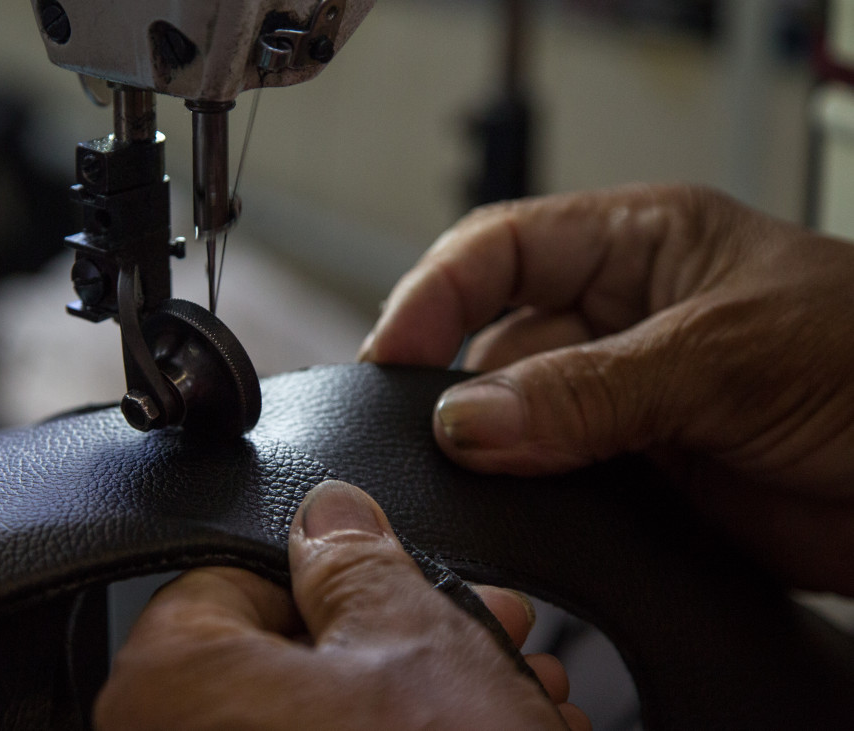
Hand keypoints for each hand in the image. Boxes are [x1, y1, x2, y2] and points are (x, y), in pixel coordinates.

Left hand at [95, 480, 587, 729]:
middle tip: (482, 641)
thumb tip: (330, 514)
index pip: (229, 581)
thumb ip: (360, 563)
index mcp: (171, 686)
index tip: (395, 588)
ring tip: (511, 704)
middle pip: (287, 668)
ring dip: (415, 713)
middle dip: (399, 649)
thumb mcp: (413, 646)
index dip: (331, 576)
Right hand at [359, 184, 853, 593]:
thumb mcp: (728, 355)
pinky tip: (520, 515)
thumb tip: (468, 421)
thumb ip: (589, 389)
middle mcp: (622, 320)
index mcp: (639, 246)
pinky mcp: (642, 476)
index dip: (435, 294)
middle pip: (493, 339)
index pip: (500, 249)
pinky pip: (554, 485)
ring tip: (475, 480)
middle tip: (432, 437)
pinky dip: (527, 503)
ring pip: (515, 420)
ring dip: (490, 451)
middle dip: (455, 385)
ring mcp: (627, 402)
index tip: (395, 357)